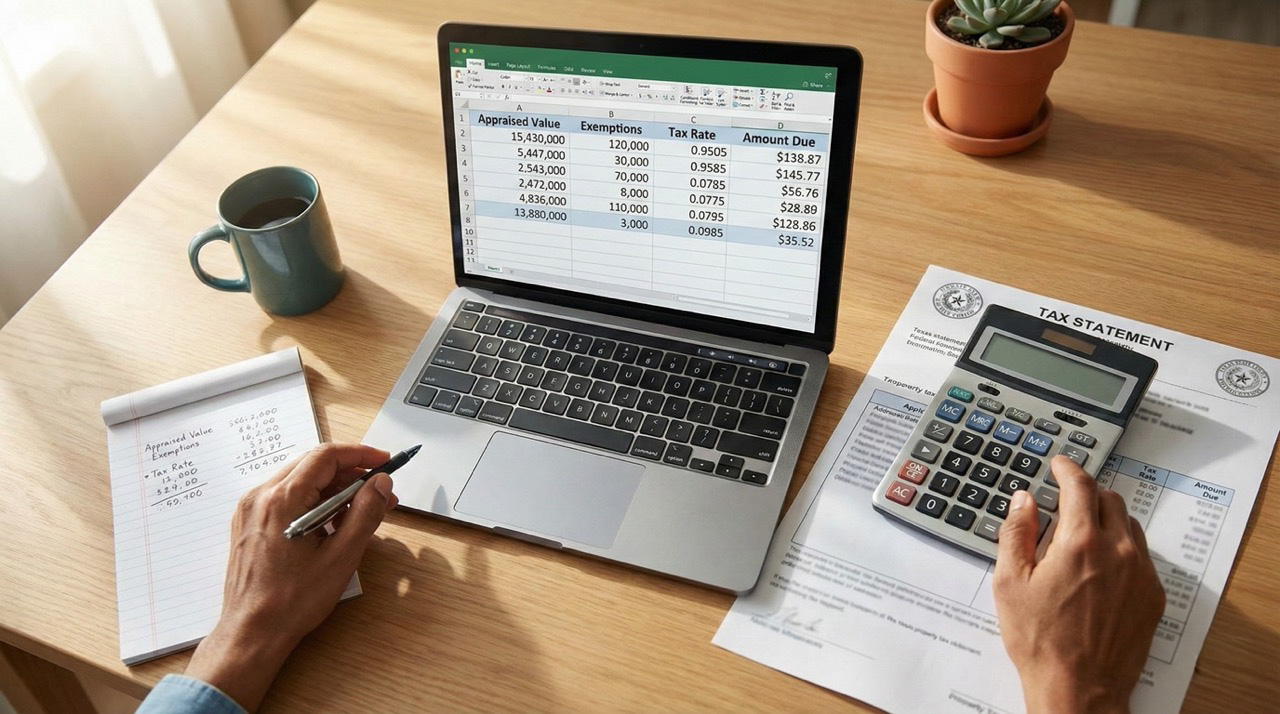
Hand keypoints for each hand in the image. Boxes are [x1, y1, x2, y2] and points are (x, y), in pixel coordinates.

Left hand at [185, 443, 398, 710]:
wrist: (252, 632)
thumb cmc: (293, 601)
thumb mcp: (341, 557)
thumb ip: (365, 513)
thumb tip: (380, 484)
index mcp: (282, 500)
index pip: (326, 457)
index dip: (360, 455)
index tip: (384, 462)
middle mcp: (260, 496)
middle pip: (312, 465)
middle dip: (350, 474)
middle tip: (380, 492)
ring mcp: (251, 510)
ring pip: (299, 481)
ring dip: (333, 489)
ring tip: (360, 513)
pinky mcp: (249, 523)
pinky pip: (285, 498)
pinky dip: (313, 502)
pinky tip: (332, 525)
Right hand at [994, 455, 1164, 713]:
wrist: (1079, 688)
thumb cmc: (1041, 640)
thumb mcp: (1010, 582)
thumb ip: (1016, 533)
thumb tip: (1023, 501)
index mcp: (1080, 542)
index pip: (1079, 486)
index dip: (1067, 468)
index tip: (1059, 464)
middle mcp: (1117, 551)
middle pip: (1109, 499)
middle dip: (1085, 493)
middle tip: (1064, 501)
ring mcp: (1140, 573)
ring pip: (1129, 525)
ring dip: (1106, 518)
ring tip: (1081, 534)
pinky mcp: (1152, 596)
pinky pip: (1141, 555)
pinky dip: (1121, 547)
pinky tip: (1100, 566)